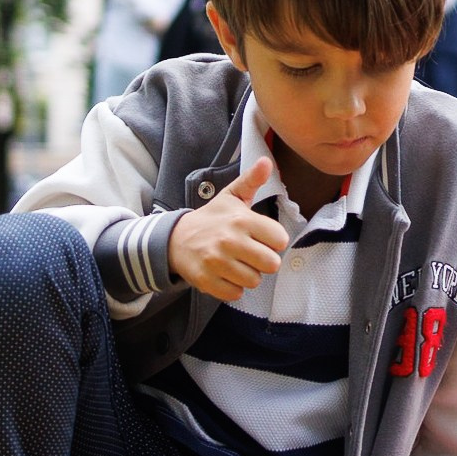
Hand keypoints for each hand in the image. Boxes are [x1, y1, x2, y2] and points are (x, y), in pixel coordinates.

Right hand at [165, 158, 288, 298]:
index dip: (274, 241)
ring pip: (254, 281)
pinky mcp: (206, 280)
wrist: (176, 238)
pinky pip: (235, 294)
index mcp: (241, 219)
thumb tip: (266, 161)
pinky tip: (226, 274)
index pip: (280, 240)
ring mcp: (217, 262)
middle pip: (271, 264)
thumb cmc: (212, 218)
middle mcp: (229, 240)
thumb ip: (251, 181)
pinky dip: (233, 288)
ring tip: (237, 263)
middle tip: (251, 254)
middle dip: (264, 261)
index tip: (262, 238)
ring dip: (249, 275)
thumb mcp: (231, 197)